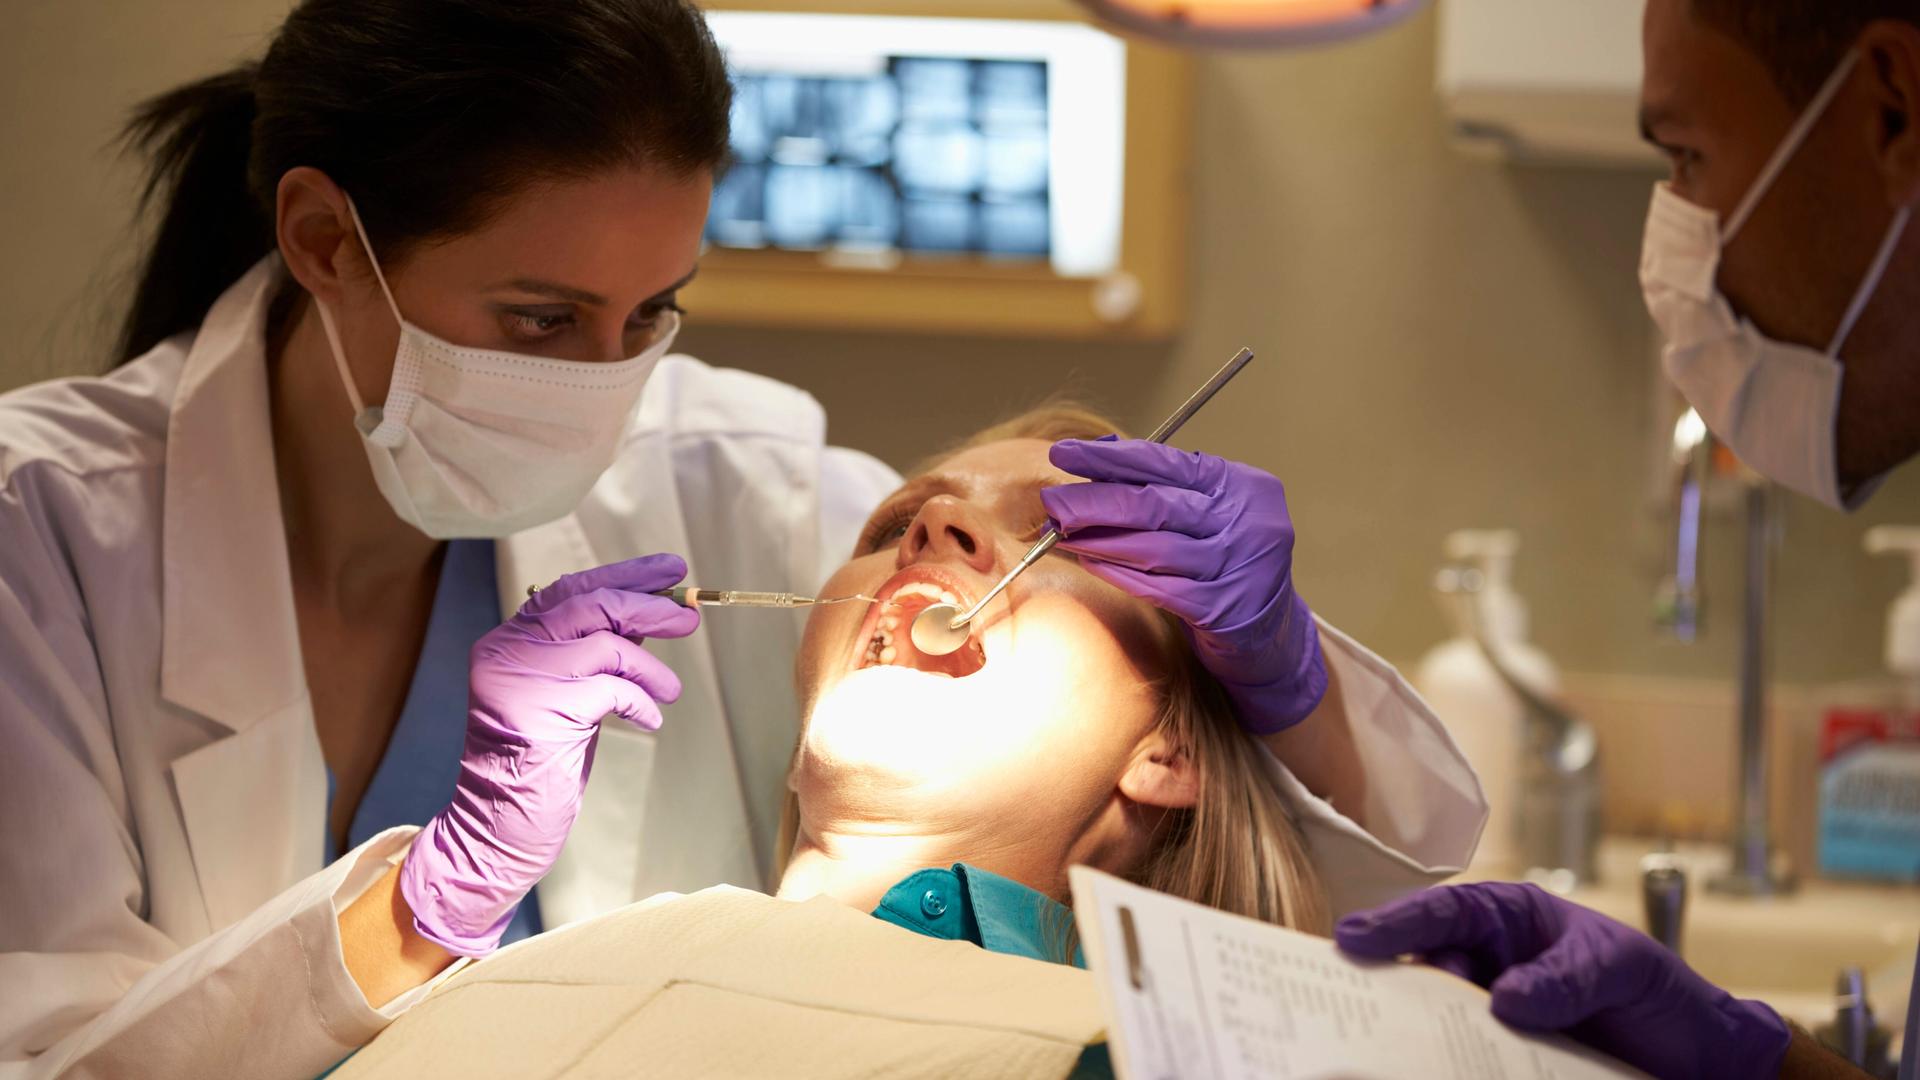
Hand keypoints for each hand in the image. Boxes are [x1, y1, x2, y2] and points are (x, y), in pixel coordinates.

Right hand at [399, 553, 699, 955]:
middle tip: (689, 618)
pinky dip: (642, 701)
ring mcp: (522, 678)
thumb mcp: (571, 691)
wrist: (499, 823)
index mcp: (510, 639)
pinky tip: (651, 720)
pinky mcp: (541, 711)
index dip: (625, 573)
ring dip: (652, 666)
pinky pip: (612, 689)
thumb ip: (599, 650)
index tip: (671, 570)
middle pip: (590, 604)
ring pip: (607, 643)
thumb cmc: (541, 758)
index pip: (570, 588)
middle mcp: (510, 649)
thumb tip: (654, 611)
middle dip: (649, 606)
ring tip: (671, 691)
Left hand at [1040, 438, 1326, 733]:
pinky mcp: (1224, 609)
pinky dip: (1119, 574)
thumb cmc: (1226, 560)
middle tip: (1051, 501)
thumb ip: (1163, 483)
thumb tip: (1098, 452)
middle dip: (1094, 501)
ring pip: (1153, 548)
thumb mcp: (1208, 512)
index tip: (1063, 452)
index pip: (1166, 463)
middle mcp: (1247, 521)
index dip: (1109, 458)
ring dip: (1099, 540)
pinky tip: (1089, 563)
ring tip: (1060, 533)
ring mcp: (1238, 566)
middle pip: (1154, 505)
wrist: (1271, 632)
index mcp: (1241, 485)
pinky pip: (1158, 588)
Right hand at [1335, 883, 1789, 1079]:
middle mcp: (1492, 963)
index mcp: (1512, 919)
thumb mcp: (1621, 967)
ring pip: (1435, 1015)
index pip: (1446, 912)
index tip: (1353, 938)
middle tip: (1352, 998)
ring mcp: (1494, 1013)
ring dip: (1414, 1027)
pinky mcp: (1503, 1058)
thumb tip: (1507, 999)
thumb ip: (1568, 976)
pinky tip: (1429, 1066)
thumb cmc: (1660, 993)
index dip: (1396, 923)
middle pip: (1425, 965)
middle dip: (1389, 977)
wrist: (1700, 1059)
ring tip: (1386, 1042)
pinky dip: (1445, 1062)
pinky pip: (1464, 1056)